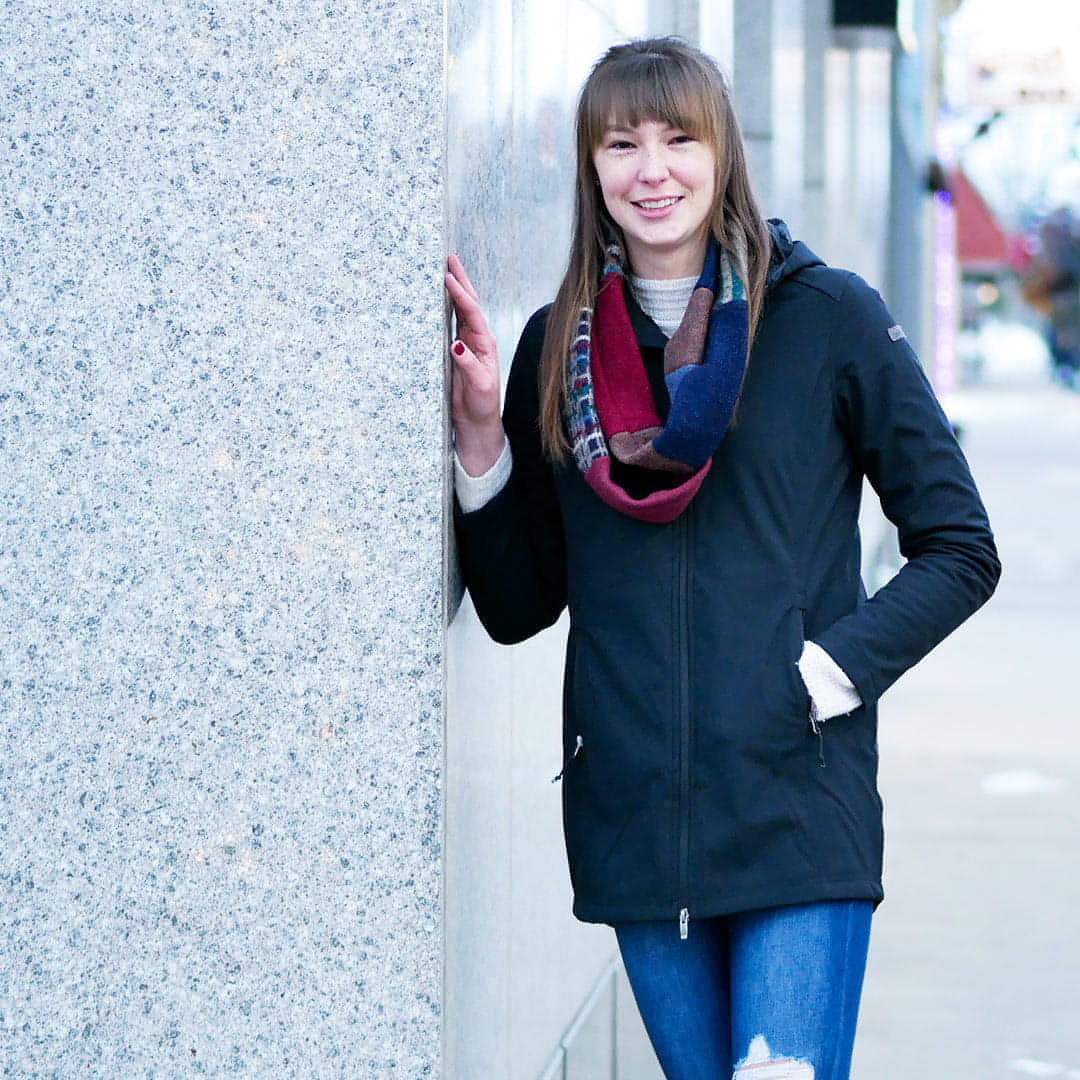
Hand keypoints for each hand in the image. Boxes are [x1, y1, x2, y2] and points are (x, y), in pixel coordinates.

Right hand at [445, 254, 505, 474]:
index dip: (460, 295)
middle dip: (460, 281)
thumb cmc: (482, 406)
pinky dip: (443, 308)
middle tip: (450, 259)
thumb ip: (469, 365)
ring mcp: (465, 344)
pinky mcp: (454, 352)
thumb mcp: (479, 386)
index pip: (472, 313)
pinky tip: (434, 297)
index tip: (448, 278)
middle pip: (468, 304)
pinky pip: (448, 325)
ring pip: (458, 311)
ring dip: (452, 290)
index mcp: (485, 344)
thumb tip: (456, 344)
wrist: (477, 423)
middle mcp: (476, 340)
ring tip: (444, 269)